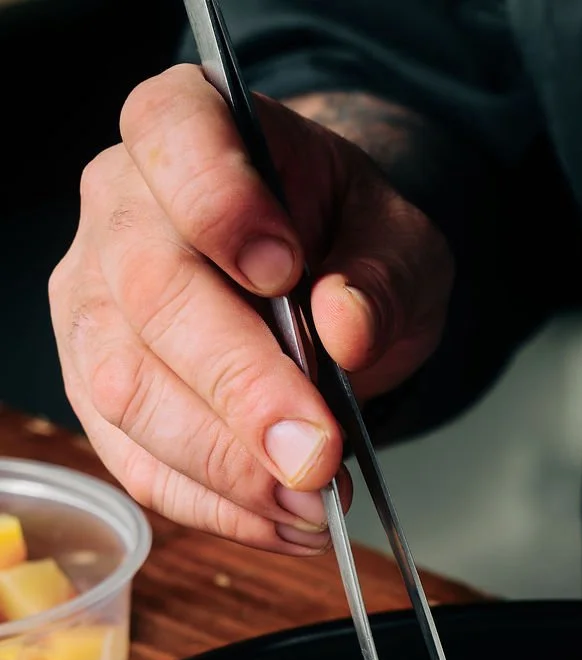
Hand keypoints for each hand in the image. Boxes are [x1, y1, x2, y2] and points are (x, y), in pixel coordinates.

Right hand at [49, 65, 453, 552]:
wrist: (321, 283)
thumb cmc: (349, 244)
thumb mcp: (398, 240)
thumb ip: (381, 275)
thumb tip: (346, 332)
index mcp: (185, 126)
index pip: (174, 142)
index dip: (221, 209)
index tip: (285, 272)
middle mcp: (117, 209)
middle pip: (150, 296)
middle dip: (240, 390)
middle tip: (317, 454)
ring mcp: (93, 304)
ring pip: (128, 391)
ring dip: (227, 466)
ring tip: (312, 504)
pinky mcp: (99, 392)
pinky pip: (136, 461)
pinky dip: (214, 506)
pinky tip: (279, 522)